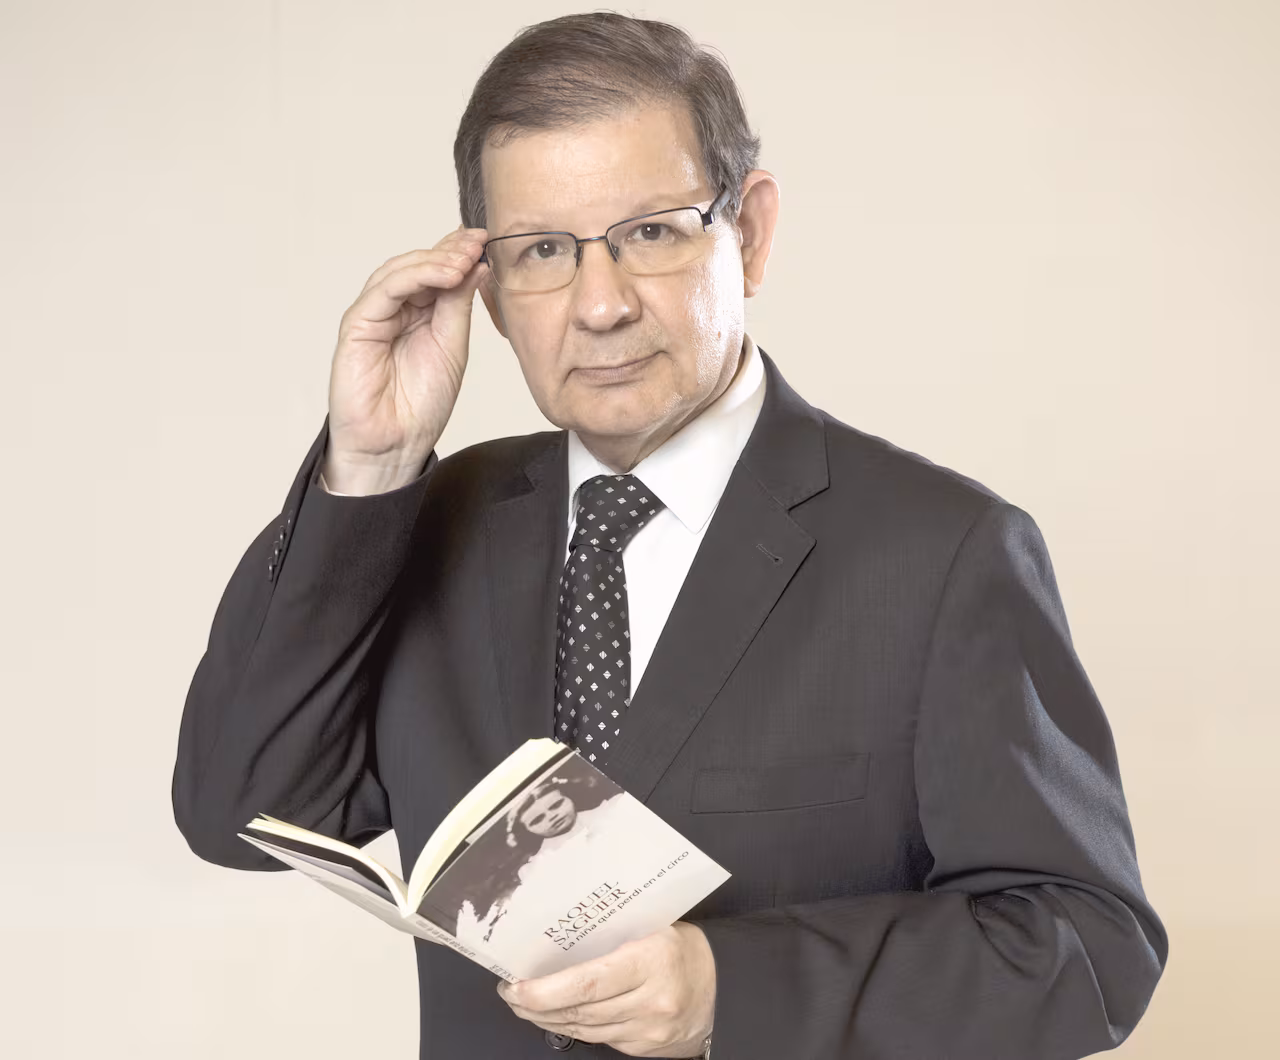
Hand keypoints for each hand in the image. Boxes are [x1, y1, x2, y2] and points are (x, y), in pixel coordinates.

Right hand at [323, 226, 488, 493]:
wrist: (395, 444)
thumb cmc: (420, 404)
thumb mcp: (453, 346)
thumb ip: (459, 305)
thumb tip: (477, 264)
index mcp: (419, 313)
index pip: (436, 270)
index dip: (458, 251)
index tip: (485, 239)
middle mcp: (395, 309)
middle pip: (418, 264)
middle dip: (449, 250)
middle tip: (477, 243)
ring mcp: (374, 314)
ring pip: (400, 271)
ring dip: (435, 260)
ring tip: (465, 258)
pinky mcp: (357, 325)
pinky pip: (384, 290)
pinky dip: (415, 277)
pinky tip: (445, 274)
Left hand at [498, 922, 714, 1056]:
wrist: (726, 987)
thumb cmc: (685, 948)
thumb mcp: (655, 925)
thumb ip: (615, 931)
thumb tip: (560, 929)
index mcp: (652, 959)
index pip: (588, 983)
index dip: (546, 990)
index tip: (516, 985)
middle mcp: (652, 1000)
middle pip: (580, 1010)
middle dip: (536, 1004)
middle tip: (510, 992)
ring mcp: (649, 1031)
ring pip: (585, 1029)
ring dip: (548, 1019)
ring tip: (525, 1004)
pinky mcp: (646, 1049)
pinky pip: (600, 1039)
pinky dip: (575, 1027)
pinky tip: (558, 1016)